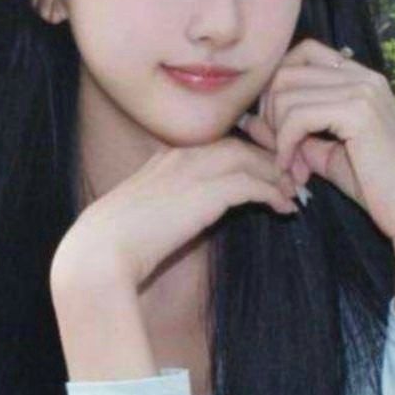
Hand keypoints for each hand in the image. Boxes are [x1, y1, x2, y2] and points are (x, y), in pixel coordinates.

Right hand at [50, 137, 299, 295]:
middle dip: (268, 160)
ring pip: (250, 159)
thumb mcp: (146, 213)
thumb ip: (173, 204)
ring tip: (293, 194)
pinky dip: (273, 193)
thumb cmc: (117, 242)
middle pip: (239, 145)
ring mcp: (194, 170)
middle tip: (289, 179)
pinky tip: (284, 208)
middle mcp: (181, 155)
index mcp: (166, 157)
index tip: (264, 171)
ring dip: (276, 176)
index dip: (246, 155)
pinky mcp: (207, 192)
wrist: (102, 252)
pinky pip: (253, 184)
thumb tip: (195, 216)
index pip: (218, 143)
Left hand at [236, 36, 394, 246]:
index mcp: (361, 79)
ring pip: (286, 92)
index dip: (277, 87)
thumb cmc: (377, 188)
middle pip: (286, 70)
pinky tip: (295, 171)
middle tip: (281, 155)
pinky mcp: (359, 112)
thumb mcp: (327, 154)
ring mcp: (363, 90)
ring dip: (277, 135)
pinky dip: (285, 145)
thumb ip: (295, 133)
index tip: (276, 129)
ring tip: (293, 169)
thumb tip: (251, 121)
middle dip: (270, 114)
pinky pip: (297, 116)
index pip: (303, 53)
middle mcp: (364, 76)